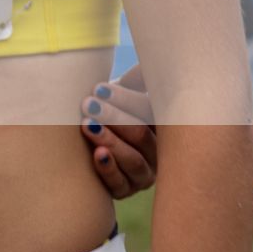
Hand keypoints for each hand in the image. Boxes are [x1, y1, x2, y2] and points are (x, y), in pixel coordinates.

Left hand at [81, 65, 155, 198]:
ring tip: (89, 126)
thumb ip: (139, 78)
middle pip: (142, 135)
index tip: (100, 89)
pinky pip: (119, 183)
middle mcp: (159, 151)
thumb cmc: (111, 106)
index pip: (150, 111)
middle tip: (89, 104)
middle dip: (114, 118)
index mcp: (163, 123)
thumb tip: (148, 61)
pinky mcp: (126, 189)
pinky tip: (98, 154)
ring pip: (133, 160)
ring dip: (110, 141)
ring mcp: (145, 173)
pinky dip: (108, 169)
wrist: (90, 133)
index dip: (126, 100)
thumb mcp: (127, 90)